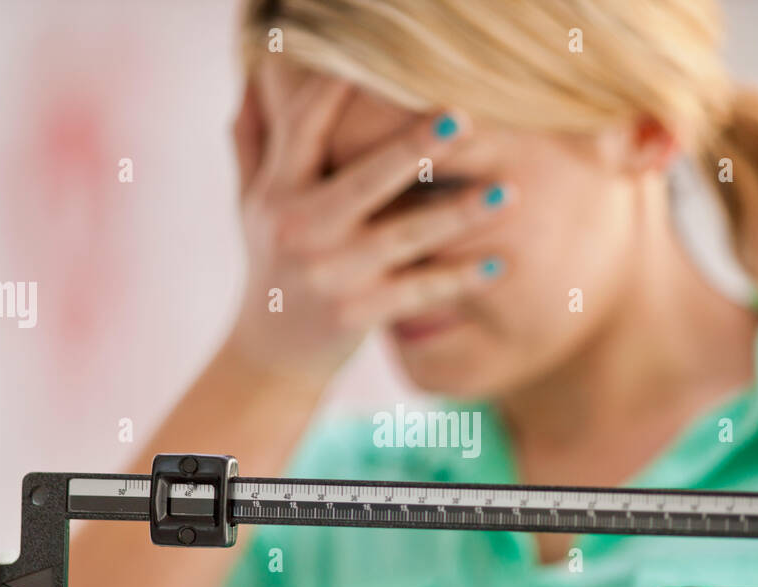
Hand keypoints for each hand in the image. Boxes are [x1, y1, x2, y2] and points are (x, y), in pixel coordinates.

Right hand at [223, 64, 514, 387]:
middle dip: (412, 148)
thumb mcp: (250, 206)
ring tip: (507, 192)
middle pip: (364, 179)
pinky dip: (461, 279)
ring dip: (460, 214)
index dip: (336, 89)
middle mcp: (301, 230)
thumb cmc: (271, 264)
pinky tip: (500, 264)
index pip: (306, 128)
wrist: (269, 355)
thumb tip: (252, 83)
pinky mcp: (358, 313)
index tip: (375, 60)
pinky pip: (420, 291)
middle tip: (460, 118)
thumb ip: (253, 145)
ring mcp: (332, 274)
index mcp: (277, 193)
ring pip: (406, 236)